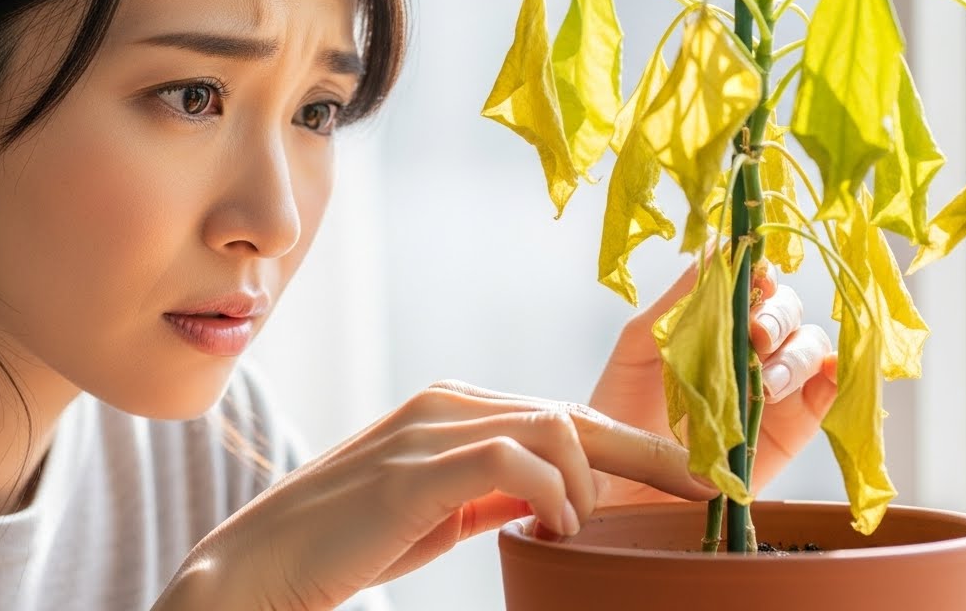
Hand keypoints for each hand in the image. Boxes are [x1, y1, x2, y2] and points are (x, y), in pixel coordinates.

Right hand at [160, 381, 716, 610]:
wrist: (264, 563)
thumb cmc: (350, 538)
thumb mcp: (436, 510)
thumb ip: (491, 493)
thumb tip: (554, 497)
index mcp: (452, 406)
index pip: (560, 410)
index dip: (631, 443)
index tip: (690, 475)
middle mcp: (445, 402)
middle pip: (570, 408)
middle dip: (645, 451)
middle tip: (701, 488)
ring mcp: (427, 428)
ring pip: (549, 423)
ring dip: (587, 479)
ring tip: (580, 527)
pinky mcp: (414, 466)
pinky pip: (510, 457)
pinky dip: (548, 490)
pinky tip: (552, 525)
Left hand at [588, 260, 836, 507]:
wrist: (623, 483)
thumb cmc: (622, 411)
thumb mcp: (640, 347)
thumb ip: (678, 302)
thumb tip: (714, 247)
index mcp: (713, 320)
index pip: (752, 281)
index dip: (758, 273)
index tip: (752, 278)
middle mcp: (750, 346)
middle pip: (788, 310)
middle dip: (776, 317)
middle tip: (754, 336)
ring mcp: (776, 384)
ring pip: (811, 346)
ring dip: (795, 355)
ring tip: (764, 383)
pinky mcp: (796, 425)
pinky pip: (830, 391)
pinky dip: (835, 377)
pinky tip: (822, 377)